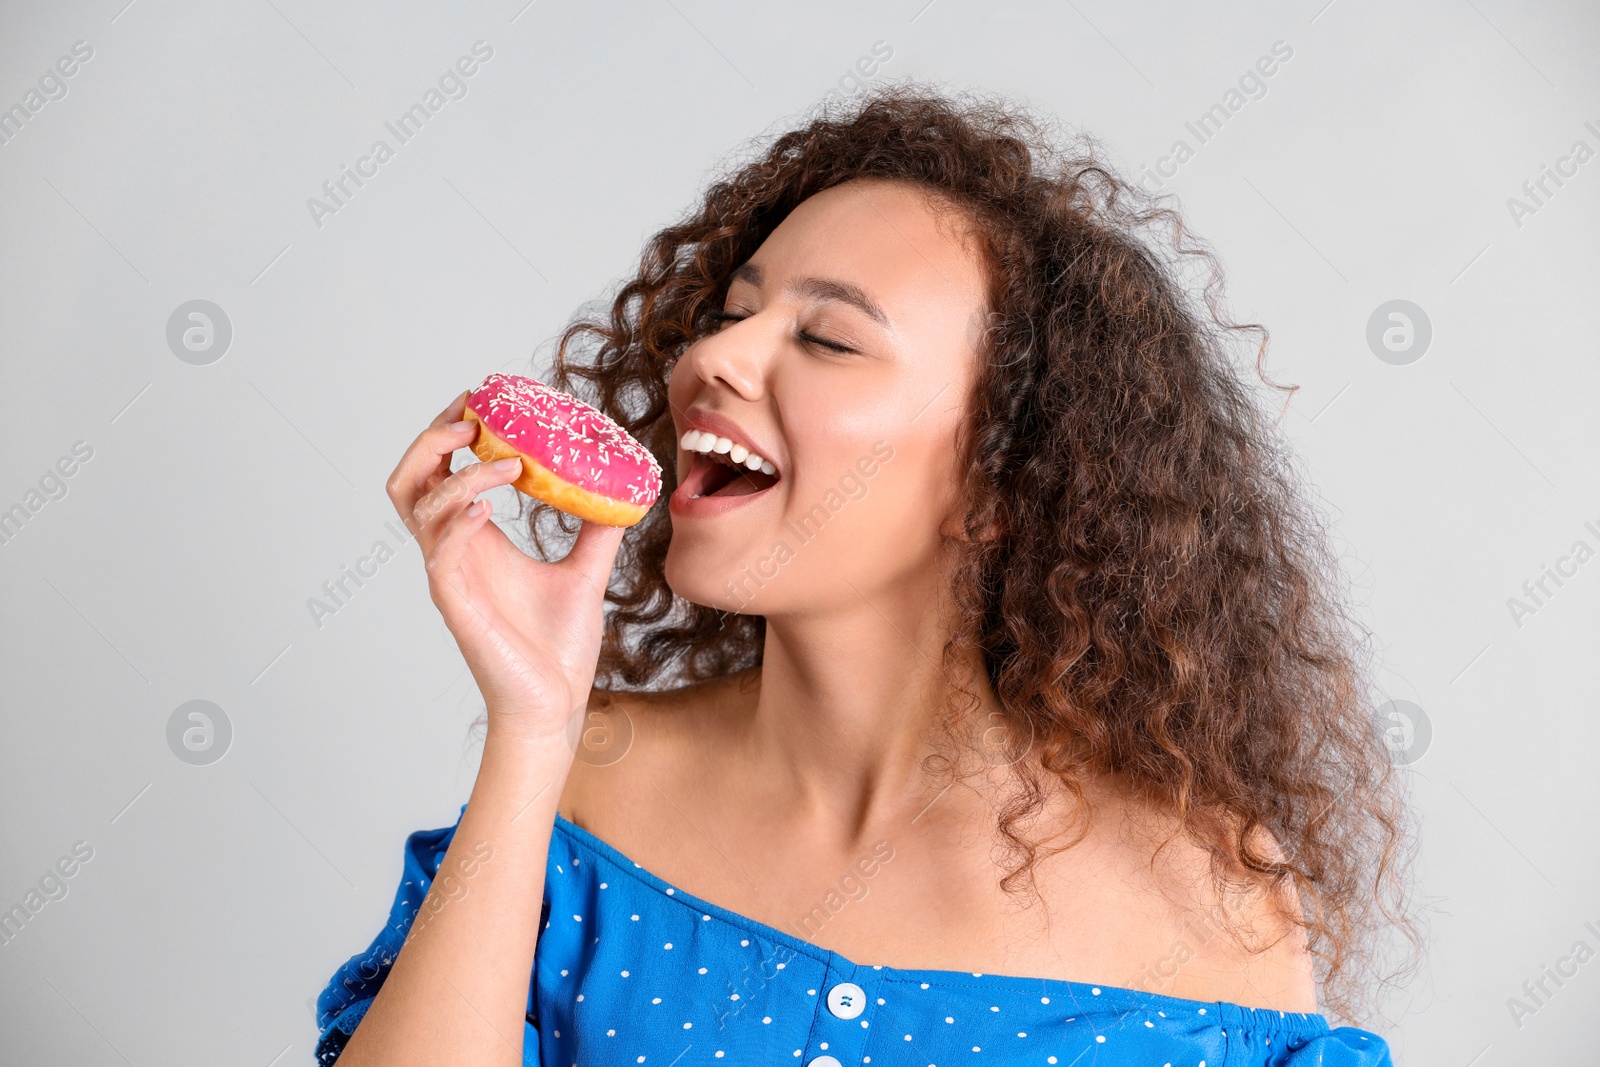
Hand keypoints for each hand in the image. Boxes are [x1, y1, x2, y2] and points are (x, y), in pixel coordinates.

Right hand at [385, 390, 626, 744]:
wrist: (556, 706)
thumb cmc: (558, 647)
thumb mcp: (586, 573)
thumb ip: (598, 530)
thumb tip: (625, 490)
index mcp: (474, 539)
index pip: (441, 472)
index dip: (450, 432)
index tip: (482, 402)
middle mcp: (453, 552)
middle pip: (409, 480)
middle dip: (431, 441)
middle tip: (472, 418)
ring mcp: (450, 577)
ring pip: (420, 507)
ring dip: (460, 475)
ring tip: (505, 465)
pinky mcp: (456, 604)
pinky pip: (440, 553)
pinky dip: (458, 521)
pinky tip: (486, 507)